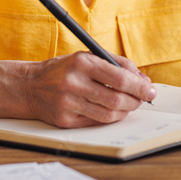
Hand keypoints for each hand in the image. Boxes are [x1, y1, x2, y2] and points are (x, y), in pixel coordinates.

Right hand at [22, 52, 155, 127]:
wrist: (31, 86)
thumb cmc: (64, 70)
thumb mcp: (87, 57)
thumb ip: (116, 64)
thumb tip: (142, 80)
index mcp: (81, 62)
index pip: (119, 77)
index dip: (139, 86)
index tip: (150, 89)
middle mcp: (74, 82)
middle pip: (116, 98)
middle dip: (136, 100)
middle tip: (143, 99)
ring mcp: (68, 103)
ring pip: (109, 113)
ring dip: (125, 110)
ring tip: (129, 104)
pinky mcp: (65, 120)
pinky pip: (96, 122)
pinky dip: (110, 117)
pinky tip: (113, 110)